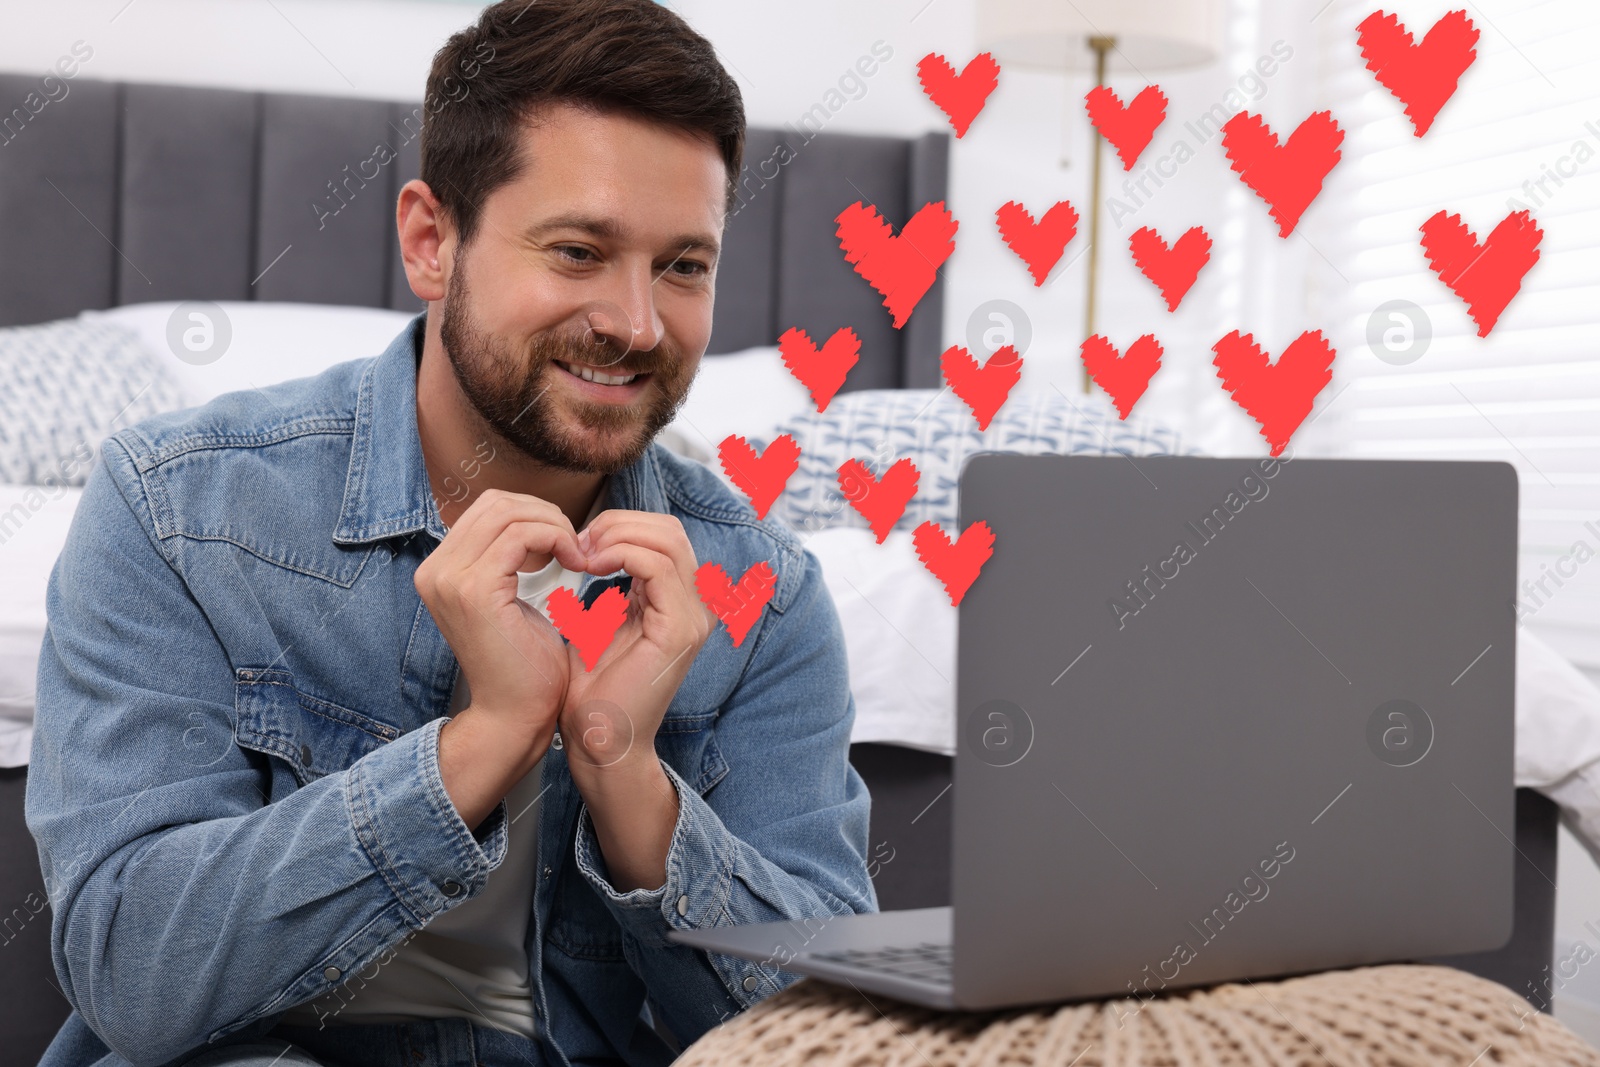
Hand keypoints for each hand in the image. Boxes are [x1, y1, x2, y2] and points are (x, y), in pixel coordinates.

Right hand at [414, 488, 586, 761]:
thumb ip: (511, 559)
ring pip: (509, 513)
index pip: (488, 508)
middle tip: (575, 545)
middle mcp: (434, 570)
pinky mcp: (474, 589)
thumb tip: (533, 519)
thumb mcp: (512, 598)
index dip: (533, 514)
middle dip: (545, 514)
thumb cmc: (524, 663)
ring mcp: (449, 578)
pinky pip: (521, 535)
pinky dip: (555, 539)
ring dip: (553, 526)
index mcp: (440, 570)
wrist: (516, 715)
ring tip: (576, 556)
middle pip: (497, 502)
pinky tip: (574, 564)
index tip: (563, 543)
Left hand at [559, 511, 715, 777]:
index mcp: (680, 601)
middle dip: (618, 524)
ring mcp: (693, 617)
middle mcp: (696, 606)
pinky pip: (658, 566)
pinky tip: (592, 567)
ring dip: (616, 537)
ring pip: (666, 540)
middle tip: (577, 542)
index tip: (577, 542)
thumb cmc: (595, 687)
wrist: (598, 736)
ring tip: (582, 554)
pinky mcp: (680, 630)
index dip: (620, 525)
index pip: (663, 534)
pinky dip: (621, 555)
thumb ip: (611, 583)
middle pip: (670, 529)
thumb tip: (594, 543)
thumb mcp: (602, 619)